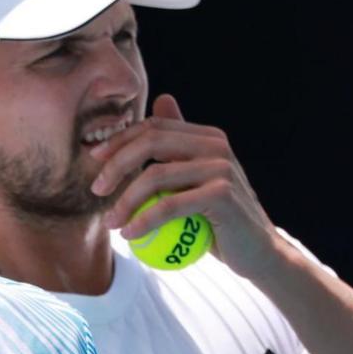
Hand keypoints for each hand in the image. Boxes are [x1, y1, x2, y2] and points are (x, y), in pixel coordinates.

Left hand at [89, 94, 280, 276]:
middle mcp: (216, 145)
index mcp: (207, 137)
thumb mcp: (196, 182)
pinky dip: (144, 220)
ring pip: (155, 176)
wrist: (258, 253)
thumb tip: (161, 101)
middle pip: (150, 143)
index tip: (94, 160)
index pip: (154, 127)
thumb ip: (178, 148)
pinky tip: (129, 234)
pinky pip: (170, 206)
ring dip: (124, 200)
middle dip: (116, 164)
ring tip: (110, 222)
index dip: (120, 140)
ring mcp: (221, 168)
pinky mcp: (221, 195)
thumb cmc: (220, 221)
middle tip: (97, 190)